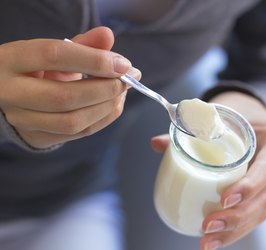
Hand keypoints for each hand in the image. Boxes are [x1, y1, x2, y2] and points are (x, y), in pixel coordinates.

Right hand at [0, 27, 140, 148]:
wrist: (15, 95)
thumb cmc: (39, 68)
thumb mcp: (56, 50)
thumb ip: (82, 43)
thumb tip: (108, 35)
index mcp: (12, 60)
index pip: (54, 56)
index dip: (94, 60)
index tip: (123, 63)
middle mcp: (11, 93)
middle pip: (65, 96)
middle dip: (105, 88)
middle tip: (128, 79)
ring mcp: (23, 120)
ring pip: (73, 121)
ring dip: (107, 106)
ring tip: (122, 91)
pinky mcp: (39, 137)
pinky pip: (80, 133)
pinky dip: (104, 117)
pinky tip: (114, 103)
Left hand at [151, 92, 265, 249]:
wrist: (255, 119)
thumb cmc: (240, 113)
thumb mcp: (223, 113)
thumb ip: (192, 127)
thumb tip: (156, 144)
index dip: (250, 186)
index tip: (224, 199)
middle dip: (237, 217)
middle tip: (208, 226)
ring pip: (261, 213)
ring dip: (234, 231)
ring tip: (207, 242)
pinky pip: (255, 215)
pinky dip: (235, 230)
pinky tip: (215, 242)